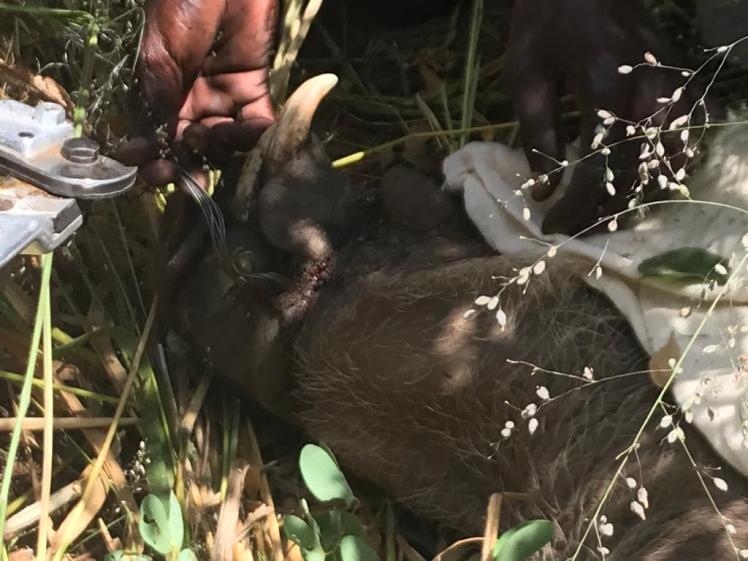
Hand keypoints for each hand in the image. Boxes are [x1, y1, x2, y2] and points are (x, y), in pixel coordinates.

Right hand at [117, 0, 277, 184]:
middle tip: (183, 180)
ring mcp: (225, 98)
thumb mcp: (160, 55)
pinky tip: (241, 134)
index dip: (154, 160)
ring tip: (205, 137)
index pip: (159, 139)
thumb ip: (160, 98)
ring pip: (223, 143)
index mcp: (165, 94)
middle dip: (186, 169)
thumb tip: (156, 141)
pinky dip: (251, 136)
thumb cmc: (180, 7)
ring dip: (215, 150)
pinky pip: (256, 124)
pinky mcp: (254, 89)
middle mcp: (194, 103)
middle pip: (192, 150)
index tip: (147, 173)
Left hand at [506, 0, 702, 234]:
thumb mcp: (527, 76)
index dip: (578, 206)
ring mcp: (674, 80)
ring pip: (674, 156)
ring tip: (607, 205)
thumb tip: (547, 189)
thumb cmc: (546, 22)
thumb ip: (538, 134)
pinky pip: (692, 128)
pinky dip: (671, 158)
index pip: (600, 169)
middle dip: (609, 207)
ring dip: (642, 188)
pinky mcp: (683, 73)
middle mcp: (650, 89)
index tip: (555, 225)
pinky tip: (643, 170)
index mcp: (605, 90)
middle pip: (640, 171)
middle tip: (581, 225)